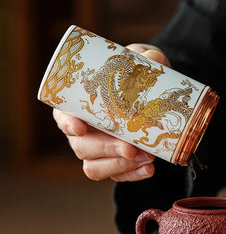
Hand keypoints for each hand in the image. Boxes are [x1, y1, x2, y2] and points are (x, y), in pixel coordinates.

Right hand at [53, 44, 169, 180]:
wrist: (152, 92)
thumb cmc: (134, 74)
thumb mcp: (139, 61)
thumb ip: (145, 57)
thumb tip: (153, 58)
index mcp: (77, 104)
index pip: (63, 117)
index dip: (69, 125)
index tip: (81, 128)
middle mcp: (82, 131)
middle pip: (82, 147)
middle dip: (106, 149)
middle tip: (130, 148)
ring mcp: (97, 150)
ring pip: (95, 167)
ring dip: (120, 166)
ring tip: (145, 158)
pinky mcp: (114, 163)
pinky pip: (117, 175)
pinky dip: (132, 175)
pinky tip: (149, 169)